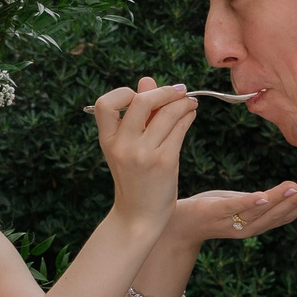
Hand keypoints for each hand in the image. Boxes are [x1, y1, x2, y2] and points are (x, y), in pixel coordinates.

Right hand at [93, 77, 200, 230]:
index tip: (141, 95)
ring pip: (168, 113)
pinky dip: (188, 116)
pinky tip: (190, 115)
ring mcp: (144, 154)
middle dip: (165, 91)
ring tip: (190, 103)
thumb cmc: (135, 178)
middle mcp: (123, 146)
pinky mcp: (165, 161)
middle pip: (142, 101)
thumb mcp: (127, 147)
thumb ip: (136, 114)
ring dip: (184, 102)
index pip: (106, 104)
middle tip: (178, 91)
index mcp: (107, 140)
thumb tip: (147, 81)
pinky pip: (180, 128)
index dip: (124, 93)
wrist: (139, 216)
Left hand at [170, 183, 296, 245]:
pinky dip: (250, 203)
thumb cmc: (213, 210)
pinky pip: (235, 208)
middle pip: (277, 216)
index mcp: (256, 225)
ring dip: (280, 200)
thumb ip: (264, 200)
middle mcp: (247, 228)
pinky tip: (263, 196)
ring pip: (260, 212)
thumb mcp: (242, 204)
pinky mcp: (215, 212)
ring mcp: (231, 221)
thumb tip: (291, 189)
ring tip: (295, 187)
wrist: (180, 222)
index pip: (284, 217)